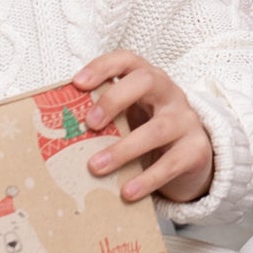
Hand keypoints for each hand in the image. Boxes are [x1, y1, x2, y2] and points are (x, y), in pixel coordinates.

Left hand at [66, 52, 217, 207]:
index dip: (102, 67)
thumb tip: (56, 134)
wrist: (192, 158)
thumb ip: (104, 118)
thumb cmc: (149, 132)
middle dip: (115, 99)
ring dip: (123, 149)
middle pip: (146, 81)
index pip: (127, 61)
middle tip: (90, 124)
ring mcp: (186, 120)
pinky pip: (171, 164)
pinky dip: (147, 179)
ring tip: (96, 167)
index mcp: (148, 80)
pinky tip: (127, 191)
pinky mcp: (196, 150)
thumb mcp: (130, 118)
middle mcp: (169, 94)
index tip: (78, 83)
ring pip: (157, 129)